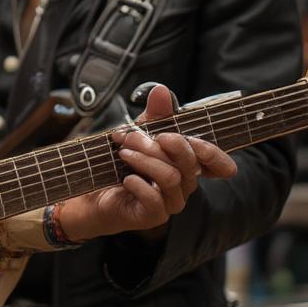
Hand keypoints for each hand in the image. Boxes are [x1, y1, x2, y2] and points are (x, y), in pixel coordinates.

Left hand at [58, 84, 236, 241]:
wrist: (91, 194)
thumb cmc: (120, 163)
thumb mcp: (137, 133)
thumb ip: (153, 114)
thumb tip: (162, 90)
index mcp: (184, 165)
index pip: (216, 164)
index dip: (213, 154)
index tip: (194, 140)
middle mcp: (183, 184)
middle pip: (188, 163)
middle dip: (160, 144)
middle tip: (132, 136)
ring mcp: (170, 202)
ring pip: (171, 178)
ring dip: (145, 160)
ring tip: (123, 153)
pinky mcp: (153, 216)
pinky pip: (155, 199)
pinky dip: (139, 184)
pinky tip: (125, 178)